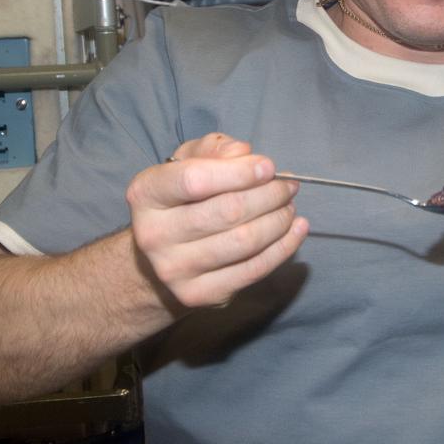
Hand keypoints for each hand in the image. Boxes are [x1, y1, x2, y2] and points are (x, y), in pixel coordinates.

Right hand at [127, 133, 307, 308]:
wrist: (161, 255)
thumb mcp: (190, 161)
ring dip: (279, 220)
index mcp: (146, 194)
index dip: (240, 172)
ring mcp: (174, 269)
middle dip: (269, 195)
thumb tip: (243, 153)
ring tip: (289, 206)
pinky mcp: (198, 294)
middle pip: (228, 211)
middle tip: (288, 186)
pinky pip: (253, 270)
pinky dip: (283, 247)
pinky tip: (296, 229)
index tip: (269, 167)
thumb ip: (214, 149)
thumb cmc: (183, 198)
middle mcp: (153, 235)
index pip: (196, 180)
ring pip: (244, 241)